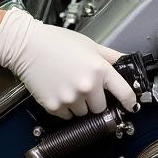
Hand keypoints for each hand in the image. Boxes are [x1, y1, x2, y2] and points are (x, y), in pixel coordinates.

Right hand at [0, 9, 135, 118]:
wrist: (27, 46)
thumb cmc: (56, 42)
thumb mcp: (90, 45)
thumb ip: (111, 56)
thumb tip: (126, 63)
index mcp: (99, 70)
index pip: (124, 93)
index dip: (129, 102)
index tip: (130, 106)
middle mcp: (87, 86)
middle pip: (101, 108)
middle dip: (95, 100)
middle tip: (84, 86)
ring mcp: (70, 98)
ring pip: (83, 113)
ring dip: (79, 105)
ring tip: (68, 85)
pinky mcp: (54, 106)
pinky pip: (67, 116)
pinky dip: (65, 108)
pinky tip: (59, 91)